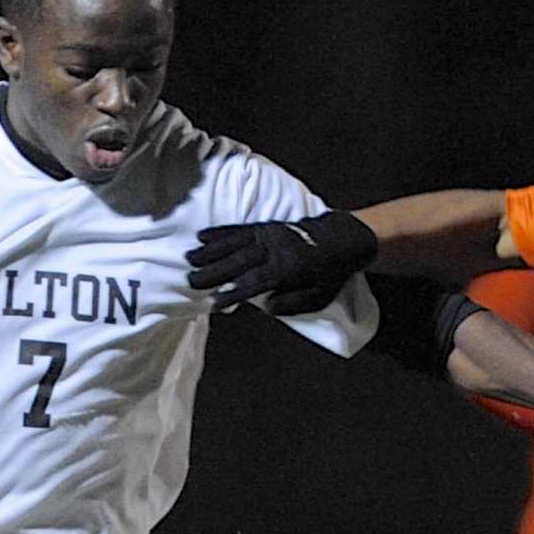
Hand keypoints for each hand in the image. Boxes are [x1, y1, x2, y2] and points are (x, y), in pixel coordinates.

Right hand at [186, 211, 378, 314]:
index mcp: (288, 270)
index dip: (233, 293)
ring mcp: (268, 235)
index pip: (254, 283)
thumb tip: (267, 308)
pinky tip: (202, 236)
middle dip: (214, 271)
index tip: (215, 303)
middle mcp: (274, 250)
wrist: (343, 239)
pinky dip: (220, 232)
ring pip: (235, 243)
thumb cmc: (330, 273)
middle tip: (192, 281)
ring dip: (211, 251)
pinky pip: (239, 229)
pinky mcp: (265, 225)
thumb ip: (293, 303)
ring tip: (190, 259)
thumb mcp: (319, 296)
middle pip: (239, 262)